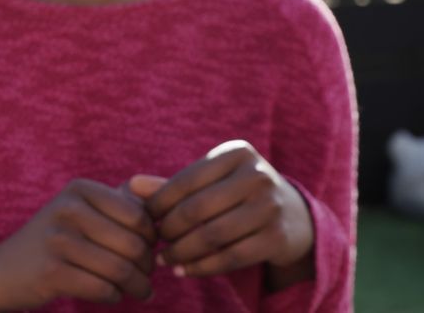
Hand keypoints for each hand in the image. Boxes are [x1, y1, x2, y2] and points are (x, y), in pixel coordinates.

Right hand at [0, 179, 156, 311]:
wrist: (2, 272)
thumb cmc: (55, 241)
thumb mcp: (81, 210)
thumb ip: (120, 199)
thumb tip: (162, 191)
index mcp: (80, 189)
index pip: (139, 215)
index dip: (152, 238)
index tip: (149, 252)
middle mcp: (67, 209)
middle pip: (133, 244)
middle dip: (148, 267)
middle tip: (147, 278)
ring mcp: (57, 240)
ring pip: (121, 269)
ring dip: (137, 286)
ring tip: (141, 291)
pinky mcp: (51, 272)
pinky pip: (103, 289)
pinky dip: (115, 296)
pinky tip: (113, 295)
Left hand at [133, 140, 313, 287]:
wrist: (293, 217)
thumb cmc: (238, 194)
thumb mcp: (211, 181)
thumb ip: (172, 185)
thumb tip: (130, 185)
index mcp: (237, 153)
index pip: (186, 180)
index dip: (159, 203)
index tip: (145, 220)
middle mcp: (257, 175)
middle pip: (197, 209)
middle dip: (169, 230)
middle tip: (154, 244)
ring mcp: (271, 206)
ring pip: (212, 235)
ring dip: (182, 252)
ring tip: (165, 260)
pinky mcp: (277, 237)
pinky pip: (230, 257)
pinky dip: (202, 267)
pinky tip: (185, 270)